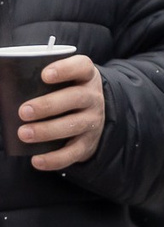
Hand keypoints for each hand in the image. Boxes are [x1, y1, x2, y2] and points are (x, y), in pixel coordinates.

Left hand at [18, 53, 103, 171]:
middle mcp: (92, 98)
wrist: (92, 119)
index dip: (65, 69)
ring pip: (73, 125)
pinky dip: (54, 159)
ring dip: (47, 130)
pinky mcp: (87, 143)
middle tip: (23, 111)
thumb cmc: (65, 96)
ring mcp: (92, 121)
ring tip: (23, 133)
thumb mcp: (63, 83)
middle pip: (76, 97)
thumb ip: (37, 81)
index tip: (44, 75)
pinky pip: (72, 153)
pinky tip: (36, 160)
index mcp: (85, 77)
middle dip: (48, 105)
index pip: (82, 67)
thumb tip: (2, 83)